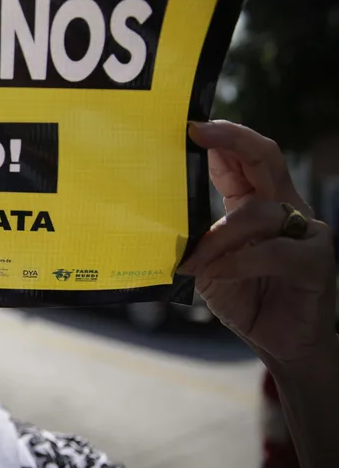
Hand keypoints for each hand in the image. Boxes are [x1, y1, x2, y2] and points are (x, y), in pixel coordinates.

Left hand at [181, 121, 335, 363]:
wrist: (279, 342)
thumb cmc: (243, 296)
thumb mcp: (208, 262)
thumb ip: (194, 238)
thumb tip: (152, 216)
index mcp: (257, 203)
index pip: (243, 158)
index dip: (220, 137)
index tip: (189, 125)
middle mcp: (284, 208)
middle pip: (266, 158)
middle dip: (233, 138)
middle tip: (198, 131)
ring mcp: (305, 232)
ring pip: (259, 212)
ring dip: (218, 237)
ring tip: (194, 262)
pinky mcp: (316, 261)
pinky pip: (276, 250)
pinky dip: (240, 260)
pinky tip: (217, 272)